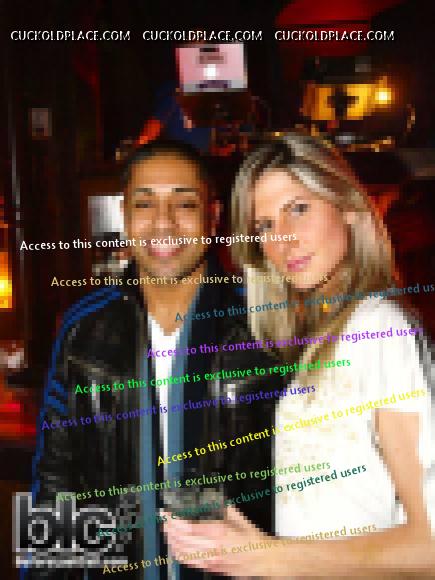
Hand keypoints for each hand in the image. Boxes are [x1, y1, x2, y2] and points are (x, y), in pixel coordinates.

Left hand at [163, 506, 278, 575]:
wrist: (262, 559)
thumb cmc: (252, 539)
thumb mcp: (238, 517)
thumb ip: (222, 507)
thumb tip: (212, 499)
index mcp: (218, 533)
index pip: (188, 527)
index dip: (173, 520)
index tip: (167, 513)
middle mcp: (212, 548)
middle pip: (181, 539)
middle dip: (169, 528)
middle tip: (164, 519)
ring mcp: (210, 560)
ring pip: (182, 552)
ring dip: (171, 541)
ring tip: (167, 531)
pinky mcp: (210, 568)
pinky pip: (189, 562)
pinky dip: (178, 553)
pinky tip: (175, 546)